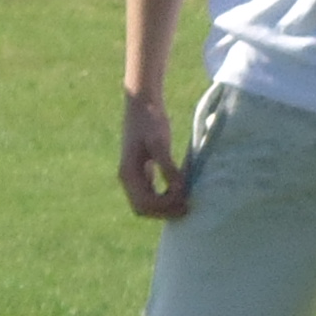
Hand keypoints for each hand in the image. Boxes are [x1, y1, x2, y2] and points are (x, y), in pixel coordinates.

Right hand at [119, 90, 189, 218]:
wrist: (142, 104)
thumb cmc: (150, 120)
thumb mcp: (160, 142)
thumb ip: (167, 167)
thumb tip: (177, 189)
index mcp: (128, 173)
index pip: (144, 203)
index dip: (164, 207)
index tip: (184, 200)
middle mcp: (128, 178)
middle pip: (144, 208)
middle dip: (165, 212)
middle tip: (188, 208)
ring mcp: (133, 175)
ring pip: (147, 203)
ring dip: (165, 207)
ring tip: (186, 203)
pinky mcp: (142, 170)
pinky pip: (151, 193)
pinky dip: (164, 198)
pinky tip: (180, 192)